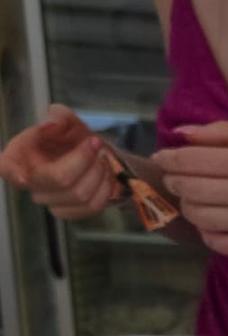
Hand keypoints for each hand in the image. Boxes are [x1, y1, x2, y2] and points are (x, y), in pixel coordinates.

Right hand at [0, 104, 119, 219]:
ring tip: (102, 157)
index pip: (6, 166)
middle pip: (60, 179)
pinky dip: (105, 187)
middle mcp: (28, 182)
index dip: (12, 172)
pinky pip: (93, 206)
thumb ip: (59, 116)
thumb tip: (55, 122)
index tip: (23, 176)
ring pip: (80, 194)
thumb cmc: (66, 136)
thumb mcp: (64, 120)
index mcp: (16, 155)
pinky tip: (104, 173)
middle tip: (96, 142)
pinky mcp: (67, 213)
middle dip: (84, 159)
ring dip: (98, 172)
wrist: (88, 155)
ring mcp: (47, 201)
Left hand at [154, 122, 227, 255]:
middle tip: (177, 178)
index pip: (193, 160)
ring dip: (187, 207)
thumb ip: (225, 131)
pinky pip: (219, 244)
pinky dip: (206, 234)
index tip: (163, 158)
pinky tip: (210, 223)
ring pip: (200, 217)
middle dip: (175, 182)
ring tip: (192, 199)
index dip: (169, 159)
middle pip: (191, 189)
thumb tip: (183, 133)